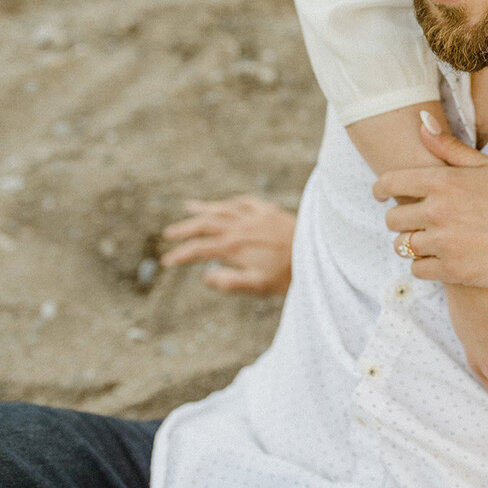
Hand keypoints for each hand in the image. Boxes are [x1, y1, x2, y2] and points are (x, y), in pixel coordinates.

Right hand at [160, 195, 295, 294]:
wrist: (319, 252)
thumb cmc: (290, 274)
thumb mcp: (259, 286)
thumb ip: (230, 282)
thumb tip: (206, 277)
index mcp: (235, 247)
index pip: (200, 249)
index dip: (181, 255)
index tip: (168, 261)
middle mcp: (242, 227)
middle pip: (206, 224)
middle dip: (185, 229)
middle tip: (169, 234)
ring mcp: (256, 216)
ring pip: (223, 208)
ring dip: (204, 209)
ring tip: (188, 207)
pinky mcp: (270, 211)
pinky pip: (245, 202)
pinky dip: (231, 202)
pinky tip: (226, 203)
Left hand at [375, 117, 487, 290]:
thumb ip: (450, 147)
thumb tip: (421, 122)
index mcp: (445, 181)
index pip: (390, 182)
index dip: (381, 189)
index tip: (381, 194)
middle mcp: (439, 211)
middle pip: (392, 219)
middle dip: (401, 219)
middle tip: (418, 221)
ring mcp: (446, 243)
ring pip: (403, 246)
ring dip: (414, 244)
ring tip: (434, 240)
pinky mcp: (454, 272)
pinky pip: (419, 270)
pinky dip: (427, 265)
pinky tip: (444, 258)